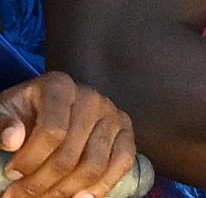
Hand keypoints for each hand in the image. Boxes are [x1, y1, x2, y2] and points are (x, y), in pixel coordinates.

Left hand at [0, 72, 134, 197]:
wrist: (43, 111)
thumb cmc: (22, 114)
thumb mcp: (4, 112)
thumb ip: (2, 123)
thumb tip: (12, 140)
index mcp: (59, 87)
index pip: (52, 131)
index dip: (29, 160)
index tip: (10, 173)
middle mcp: (91, 98)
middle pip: (71, 154)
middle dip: (41, 183)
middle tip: (20, 195)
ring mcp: (112, 114)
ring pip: (94, 165)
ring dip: (66, 190)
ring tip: (44, 197)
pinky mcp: (125, 132)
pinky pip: (123, 163)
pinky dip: (101, 186)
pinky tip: (79, 197)